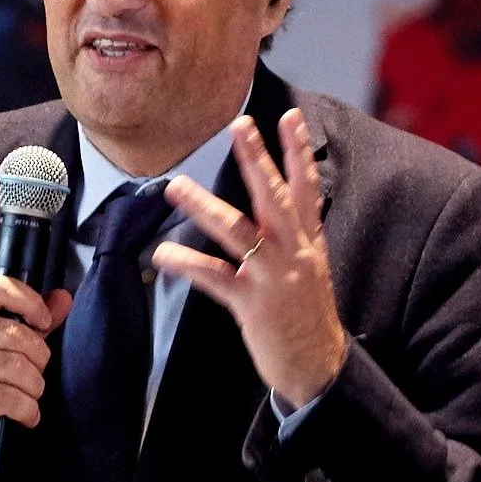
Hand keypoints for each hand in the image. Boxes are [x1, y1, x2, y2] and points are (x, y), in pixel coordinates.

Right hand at [0, 274, 67, 470]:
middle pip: (13, 333)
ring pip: (14, 366)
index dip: (31, 302)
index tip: (44, 322)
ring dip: (34, 386)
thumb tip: (63, 298)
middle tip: (38, 373)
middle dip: (38, 357)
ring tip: (32, 395)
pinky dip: (26, 409)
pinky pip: (7, 397)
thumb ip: (27, 317)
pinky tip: (27, 414)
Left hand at [156, 110, 348, 410]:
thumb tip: (286, 201)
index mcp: (308, 241)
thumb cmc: (308, 315)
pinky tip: (162, 254)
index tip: (289, 116)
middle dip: (257, 159)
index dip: (298, 151)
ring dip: (204, 207)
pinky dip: (187, 264)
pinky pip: (215, 278)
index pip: (306, 187)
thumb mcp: (312, 267)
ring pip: (237, 231)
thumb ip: (297, 234)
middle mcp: (293, 252)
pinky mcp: (251, 304)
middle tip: (240, 124)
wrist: (318, 364)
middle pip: (274, 197)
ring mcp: (272, 277)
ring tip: (176, 186)